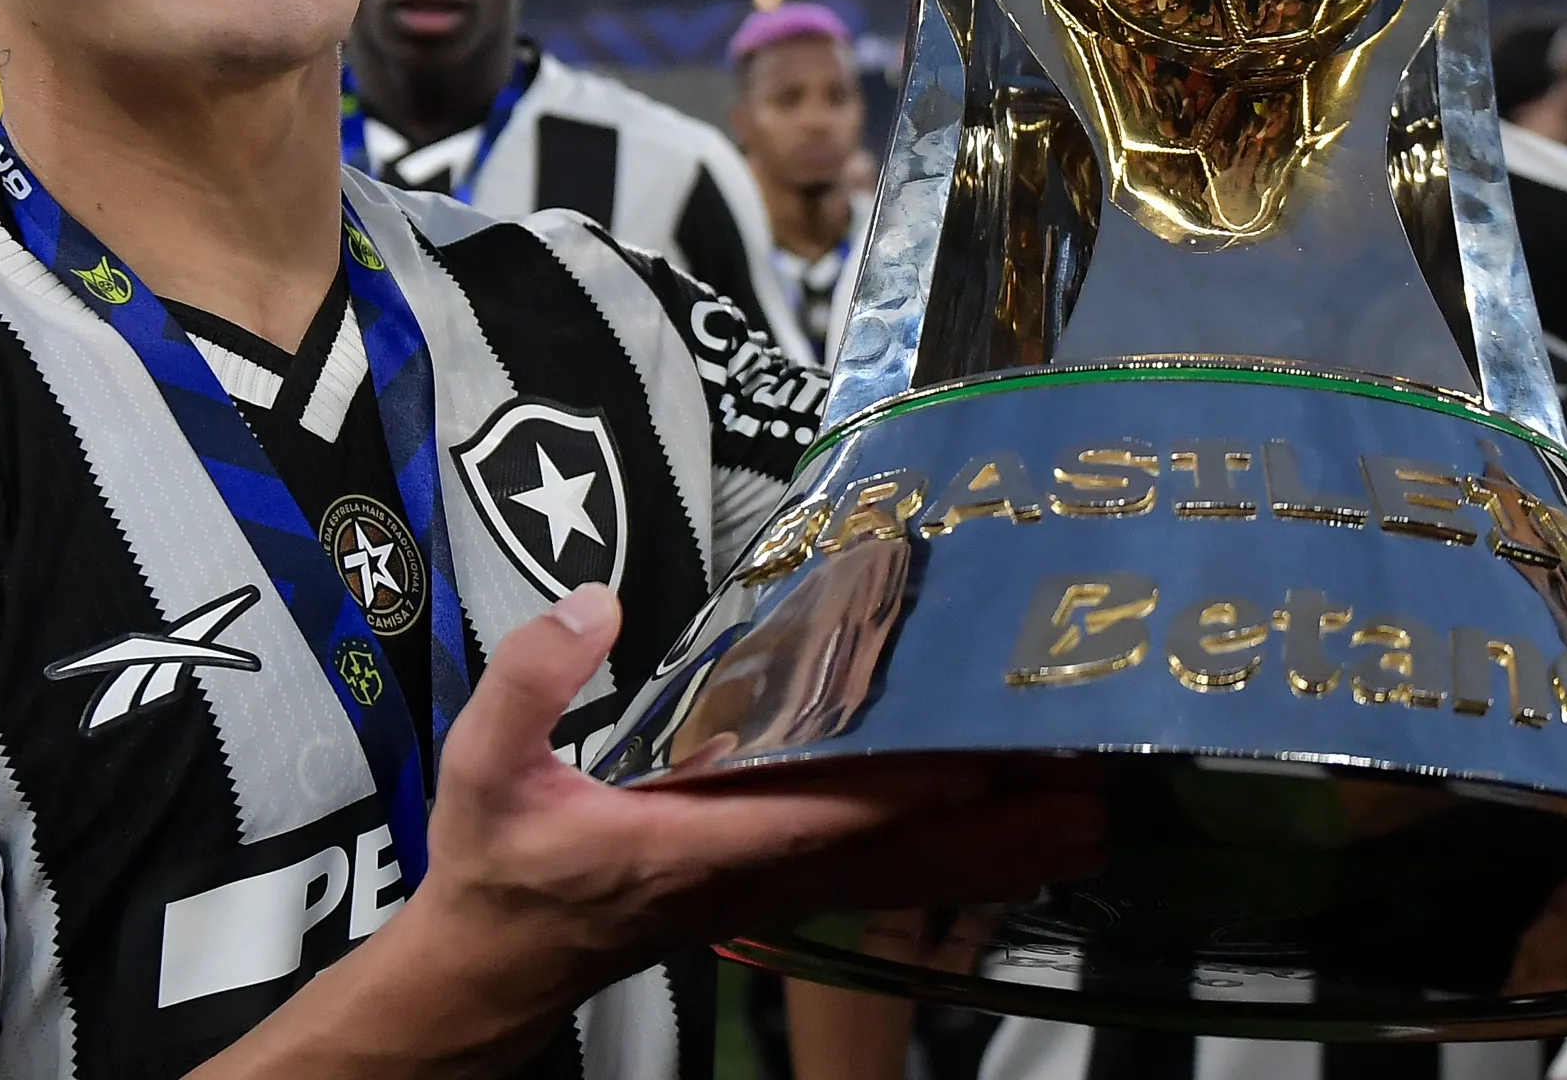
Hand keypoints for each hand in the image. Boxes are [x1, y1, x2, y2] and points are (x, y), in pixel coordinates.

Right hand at [223, 587, 1103, 1074]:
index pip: (806, 821)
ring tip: (1085, 822)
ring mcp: (766, 896)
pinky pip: (878, 885)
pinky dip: (950, 867)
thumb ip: (528, 681)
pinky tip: (1008, 849)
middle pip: (889, 863)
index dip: (890, 799)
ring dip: (991, 856)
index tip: (970, 769)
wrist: (499, 963)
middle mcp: (747, 880)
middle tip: (1085, 800)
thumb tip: (594, 603)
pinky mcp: (771, 894)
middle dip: (987, 834)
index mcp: (684, 849)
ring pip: (898, 882)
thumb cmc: (497, 864)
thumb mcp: (481, 767)